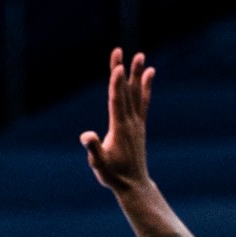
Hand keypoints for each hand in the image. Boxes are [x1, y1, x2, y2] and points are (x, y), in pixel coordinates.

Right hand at [80, 48, 154, 191]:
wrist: (134, 184)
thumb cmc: (113, 175)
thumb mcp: (99, 164)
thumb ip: (94, 149)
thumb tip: (86, 136)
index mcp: (119, 129)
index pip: (117, 101)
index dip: (116, 84)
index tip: (117, 67)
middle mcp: (131, 122)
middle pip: (125, 92)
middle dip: (122, 71)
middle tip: (120, 51)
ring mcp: (137, 123)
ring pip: (137, 93)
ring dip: (137, 74)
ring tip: (140, 56)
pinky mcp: (139, 125)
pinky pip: (144, 101)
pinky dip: (146, 87)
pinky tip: (149, 73)